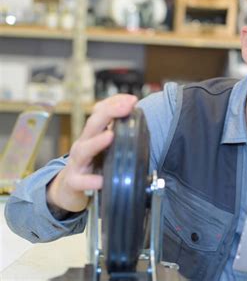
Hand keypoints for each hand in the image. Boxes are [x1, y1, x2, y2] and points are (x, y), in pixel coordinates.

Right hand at [46, 94, 137, 211]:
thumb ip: (118, 132)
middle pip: (93, 124)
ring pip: (84, 150)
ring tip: (110, 136)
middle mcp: (83, 144)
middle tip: (126, 106)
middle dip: (109, 112)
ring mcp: (77, 162)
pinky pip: (81, 181)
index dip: (115, 103)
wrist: (68, 188)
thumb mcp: (101, 145)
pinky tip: (101, 180)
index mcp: (92, 134)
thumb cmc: (91, 163)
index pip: (100, 112)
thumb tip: (137, 119)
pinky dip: (91, 181)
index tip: (132, 99)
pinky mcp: (74, 181)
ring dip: (97, 142)